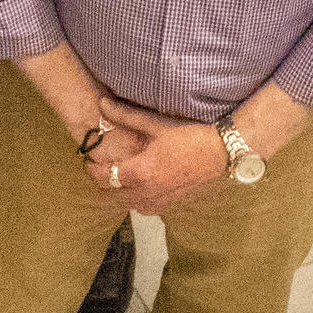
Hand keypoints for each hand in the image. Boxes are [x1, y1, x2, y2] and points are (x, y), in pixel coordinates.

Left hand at [90, 97, 225, 214]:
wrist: (222, 153)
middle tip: (105, 169)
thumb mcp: (156, 125)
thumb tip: (102, 104)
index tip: (90, 163)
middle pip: (116, 195)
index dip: (94, 171)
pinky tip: (146, 186)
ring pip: (132, 205)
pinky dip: (142, 200)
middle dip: (107, 183)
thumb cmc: (190, 137)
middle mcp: (149, 191)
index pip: (107, 178)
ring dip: (124, 193)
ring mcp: (163, 201)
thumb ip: (126, 116)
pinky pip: (150, 209)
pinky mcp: (174, 205)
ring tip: (124, 178)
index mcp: (142, 172)